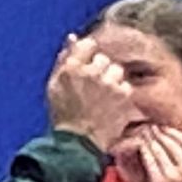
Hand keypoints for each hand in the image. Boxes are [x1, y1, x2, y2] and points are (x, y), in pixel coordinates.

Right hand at [45, 34, 136, 152]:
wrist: (77, 144)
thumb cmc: (63, 116)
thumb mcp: (55, 86)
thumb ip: (64, 59)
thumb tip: (73, 37)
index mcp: (71, 68)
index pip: (87, 45)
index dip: (88, 55)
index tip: (86, 68)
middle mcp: (91, 73)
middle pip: (103, 59)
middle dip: (100, 70)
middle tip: (93, 90)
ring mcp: (109, 85)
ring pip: (117, 71)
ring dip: (112, 81)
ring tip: (104, 99)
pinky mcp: (124, 97)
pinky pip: (126, 86)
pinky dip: (121, 96)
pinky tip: (112, 107)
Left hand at [118, 123, 181, 181]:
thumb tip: (173, 144)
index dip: (173, 132)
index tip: (164, 128)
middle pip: (171, 141)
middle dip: (159, 132)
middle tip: (149, 127)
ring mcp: (174, 175)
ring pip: (159, 149)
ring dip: (149, 139)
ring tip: (143, 133)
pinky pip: (150, 160)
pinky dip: (144, 151)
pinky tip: (140, 147)